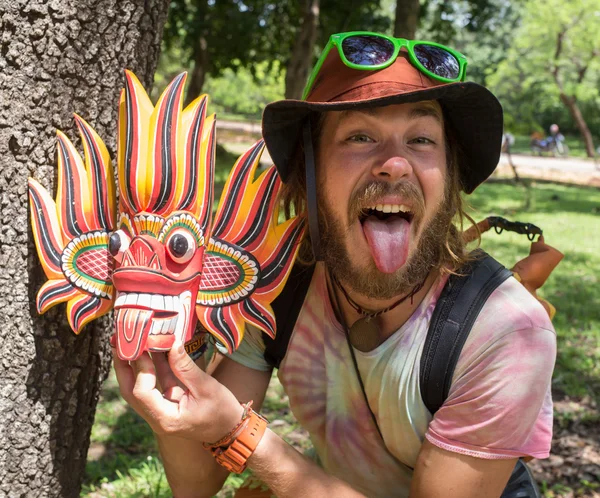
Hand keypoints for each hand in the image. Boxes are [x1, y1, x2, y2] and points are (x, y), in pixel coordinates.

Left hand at [113, 338, 243, 443]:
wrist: (231, 429)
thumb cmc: (222, 412)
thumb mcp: (206, 388)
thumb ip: (186, 367)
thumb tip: (172, 343)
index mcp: (165, 419)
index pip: (142, 393)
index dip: (141, 369)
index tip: (146, 346)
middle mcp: (157, 417)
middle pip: (130, 391)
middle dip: (123, 366)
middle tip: (118, 341)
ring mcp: (160, 410)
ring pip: (139, 386)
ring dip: (134, 364)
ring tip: (129, 340)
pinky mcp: (167, 402)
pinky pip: (155, 383)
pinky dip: (152, 366)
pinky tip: (152, 348)